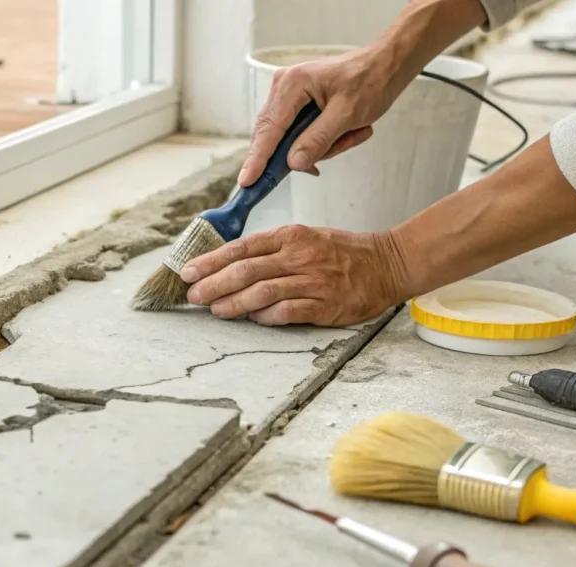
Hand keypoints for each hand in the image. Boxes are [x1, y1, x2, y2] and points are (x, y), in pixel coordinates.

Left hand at [179, 225, 404, 326]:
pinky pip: (290, 311)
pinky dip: (268, 316)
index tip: (187, 271)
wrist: (387, 262)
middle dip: (213, 283)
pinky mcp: (326, 304)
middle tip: (193, 295)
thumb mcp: (304, 238)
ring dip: (234, 302)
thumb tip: (230, 266)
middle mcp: (298, 256)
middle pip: (246, 270)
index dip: (211, 261)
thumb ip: (270, 251)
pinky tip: (254, 319)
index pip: (241, 248)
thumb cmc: (341, 252)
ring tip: (215, 310)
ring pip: (263, 291)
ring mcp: (312, 280)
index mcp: (289, 236)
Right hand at [239, 47, 397, 186]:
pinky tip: (345, 133)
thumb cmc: (369, 82)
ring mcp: (288, 98)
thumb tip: (294, 163)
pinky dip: (323, 142)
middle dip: (305, 151)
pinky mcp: (297, 107)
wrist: (384, 67)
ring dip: (323, 145)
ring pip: (291, 141)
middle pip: (275, 137)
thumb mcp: (347, 114)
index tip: (247, 181)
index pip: (269, 129)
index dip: (258, 158)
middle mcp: (283, 88)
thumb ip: (318, 139)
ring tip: (351, 132)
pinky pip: (300, 137)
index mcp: (292, 85)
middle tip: (333, 150)